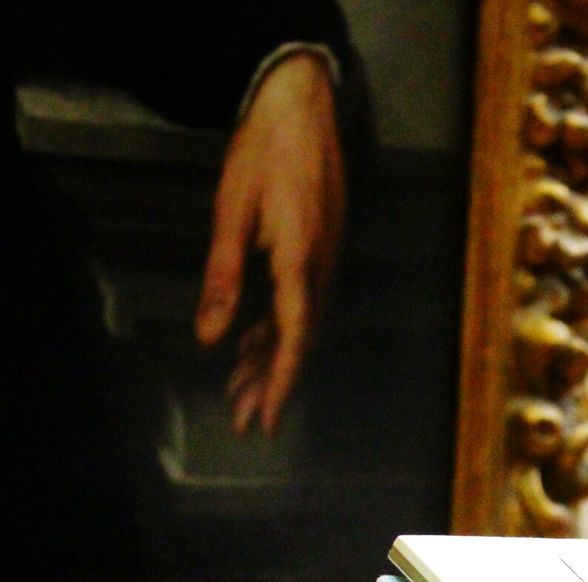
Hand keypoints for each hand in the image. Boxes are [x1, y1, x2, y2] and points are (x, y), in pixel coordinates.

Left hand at [195, 52, 345, 434]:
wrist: (305, 104)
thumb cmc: (266, 149)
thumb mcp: (232, 211)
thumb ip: (224, 277)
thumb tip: (211, 337)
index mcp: (300, 261)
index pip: (293, 339)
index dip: (279, 384)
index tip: (267, 418)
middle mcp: (321, 270)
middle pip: (297, 343)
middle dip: (269, 385)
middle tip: (244, 421)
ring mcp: (325, 263)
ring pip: (299, 328)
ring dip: (270, 362)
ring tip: (242, 395)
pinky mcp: (320, 254)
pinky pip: (300, 307)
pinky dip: (276, 332)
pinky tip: (253, 347)